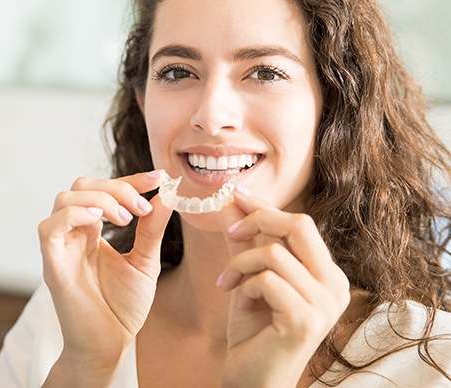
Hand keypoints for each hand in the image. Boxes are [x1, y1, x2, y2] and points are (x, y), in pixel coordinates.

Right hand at [38, 170, 171, 382]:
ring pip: (65, 198)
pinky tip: (101, 221)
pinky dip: (75, 214)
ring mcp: (62, 247)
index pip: (105, 189)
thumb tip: (166, 195)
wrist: (111, 344)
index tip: (158, 178)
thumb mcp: (145, 260)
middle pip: (82, 185)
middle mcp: (74, 234)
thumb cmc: (123, 305)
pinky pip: (50, 227)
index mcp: (93, 231)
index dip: (130, 179)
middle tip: (141, 207)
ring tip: (126, 218)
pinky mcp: (53, 265)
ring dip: (101, 199)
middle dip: (117, 187)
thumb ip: (151, 228)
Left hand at [218, 187, 349, 387]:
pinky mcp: (306, 319)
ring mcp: (325, 304)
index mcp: (327, 273)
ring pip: (274, 252)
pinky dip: (245, 286)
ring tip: (229, 283)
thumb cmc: (255, 329)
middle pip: (299, 225)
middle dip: (259, 219)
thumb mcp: (249, 276)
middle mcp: (335, 285)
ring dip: (241, 263)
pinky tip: (240, 304)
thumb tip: (232, 203)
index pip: (300, 224)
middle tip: (231, 232)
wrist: (253, 379)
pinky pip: (267, 279)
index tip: (237, 194)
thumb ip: (245, 241)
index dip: (266, 206)